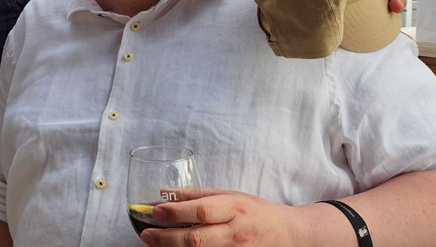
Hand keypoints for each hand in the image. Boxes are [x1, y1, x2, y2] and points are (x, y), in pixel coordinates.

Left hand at [140, 189, 307, 246]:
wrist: (289, 235)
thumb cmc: (255, 211)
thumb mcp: (231, 195)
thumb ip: (197, 194)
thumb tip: (163, 193)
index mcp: (235, 208)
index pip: (203, 210)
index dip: (177, 212)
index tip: (155, 211)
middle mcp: (237, 232)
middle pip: (198, 239)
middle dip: (167, 238)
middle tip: (146, 235)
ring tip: (154, 245)